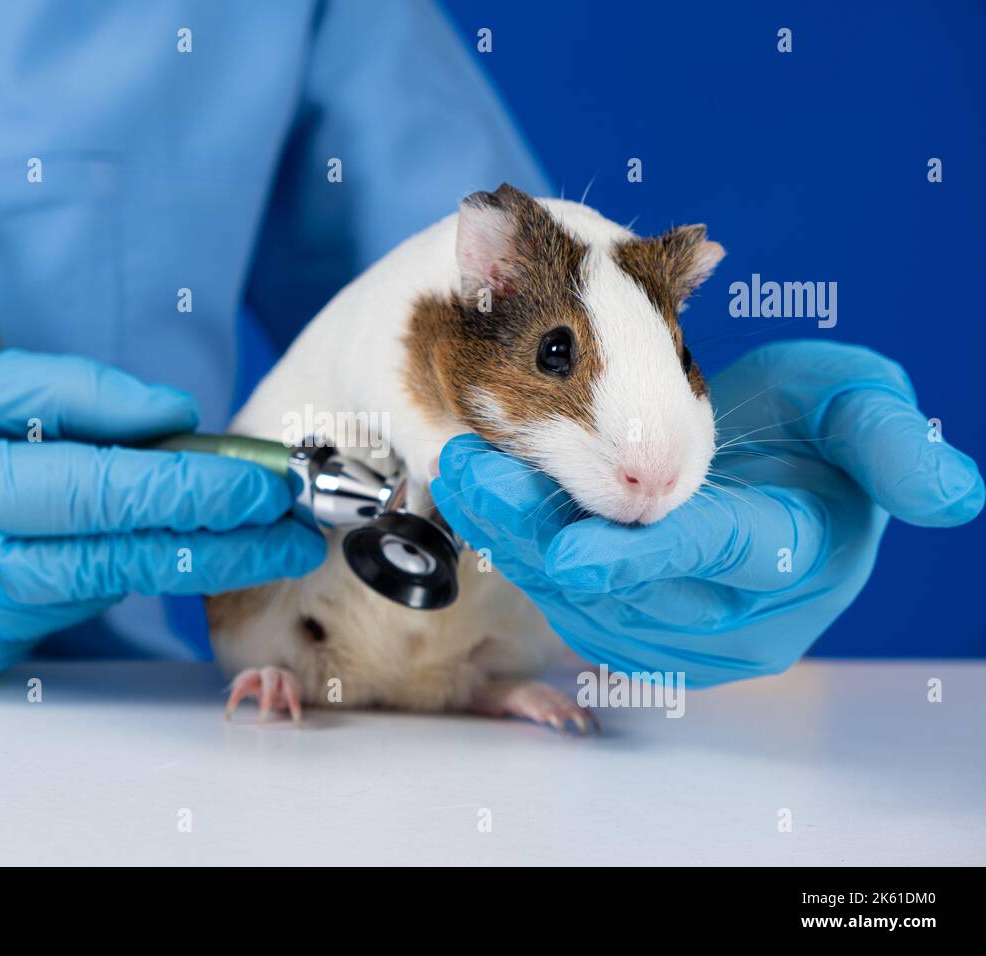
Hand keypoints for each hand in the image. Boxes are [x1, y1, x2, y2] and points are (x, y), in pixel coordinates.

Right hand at [0, 349, 323, 683]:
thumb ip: (68, 395)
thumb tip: (174, 420)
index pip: (104, 496)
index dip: (198, 493)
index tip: (267, 484)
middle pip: (121, 562)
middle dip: (222, 546)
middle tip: (293, 529)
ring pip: (95, 585)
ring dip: (156, 547)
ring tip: (203, 509)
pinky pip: (56, 611)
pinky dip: (88, 569)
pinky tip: (83, 536)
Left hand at [430, 340, 982, 686]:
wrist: (772, 468)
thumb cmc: (817, 434)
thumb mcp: (862, 410)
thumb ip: (893, 445)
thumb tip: (954, 496)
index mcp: (788, 557)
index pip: (710, 557)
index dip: (644, 557)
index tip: (574, 553)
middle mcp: (727, 614)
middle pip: (621, 583)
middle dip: (540, 531)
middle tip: (473, 474)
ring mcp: (672, 629)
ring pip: (573, 593)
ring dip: (509, 534)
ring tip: (457, 470)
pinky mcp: (626, 625)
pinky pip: (558, 594)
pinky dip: (513, 545)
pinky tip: (472, 496)